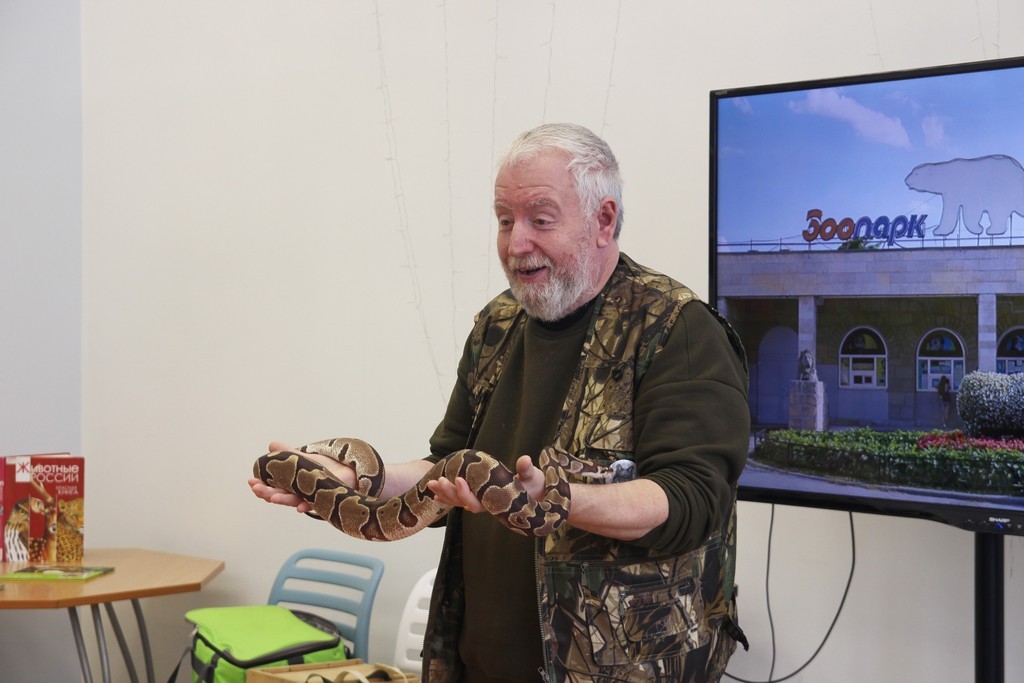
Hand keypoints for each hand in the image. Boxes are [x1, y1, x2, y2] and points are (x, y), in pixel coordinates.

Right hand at [248, 440, 356, 514]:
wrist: (347, 472)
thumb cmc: (323, 470)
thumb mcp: (303, 459)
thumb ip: (288, 453)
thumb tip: (271, 444)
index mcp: (291, 484)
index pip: (272, 487)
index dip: (261, 486)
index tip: (251, 481)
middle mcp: (298, 493)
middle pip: (279, 495)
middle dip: (266, 493)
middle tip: (255, 488)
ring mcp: (310, 497)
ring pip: (294, 501)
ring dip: (283, 500)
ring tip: (272, 498)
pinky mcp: (324, 499)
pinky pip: (315, 505)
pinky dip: (307, 506)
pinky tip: (300, 508)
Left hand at [425, 455, 543, 513]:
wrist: (535, 494)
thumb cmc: (534, 487)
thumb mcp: (533, 478)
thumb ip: (527, 471)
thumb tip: (525, 460)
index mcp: (497, 503)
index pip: (478, 503)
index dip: (466, 493)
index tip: (459, 479)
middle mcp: (486, 504)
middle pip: (463, 502)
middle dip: (450, 492)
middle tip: (439, 480)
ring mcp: (480, 500)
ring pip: (458, 502)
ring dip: (444, 493)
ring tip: (431, 483)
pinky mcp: (478, 496)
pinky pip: (459, 500)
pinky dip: (448, 496)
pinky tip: (435, 493)